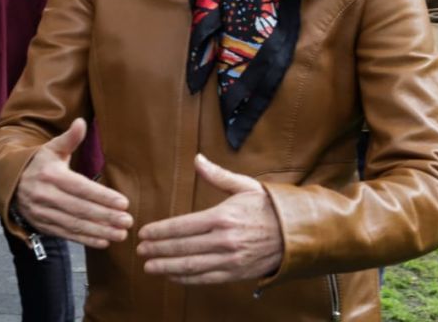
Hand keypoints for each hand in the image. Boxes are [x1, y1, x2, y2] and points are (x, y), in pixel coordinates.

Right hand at [15, 118, 133, 248]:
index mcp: (50, 174)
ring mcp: (43, 213)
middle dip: (106, 216)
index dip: (103, 196)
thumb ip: (70, 138)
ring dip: (99, 231)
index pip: (81, 188)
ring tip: (121, 233)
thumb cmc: (39, 163)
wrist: (11, 183)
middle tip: (128, 221)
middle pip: (80, 208)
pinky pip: (66, 235)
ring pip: (75, 224)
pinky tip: (104, 241)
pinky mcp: (43, 226)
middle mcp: (45, 195)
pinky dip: (86, 240)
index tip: (123, 203)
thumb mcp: (52, 148)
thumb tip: (81, 122)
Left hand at [136, 154, 283, 283]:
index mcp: (222, 217)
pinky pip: (206, 279)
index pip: (182, 226)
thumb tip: (197, 159)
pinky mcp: (237, 274)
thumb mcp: (245, 186)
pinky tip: (173, 276)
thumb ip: (217, 175)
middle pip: (182, 248)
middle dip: (158, 250)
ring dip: (167, 267)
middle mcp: (224, 241)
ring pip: (192, 266)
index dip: (160, 231)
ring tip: (149, 267)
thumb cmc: (269, 207)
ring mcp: (230, 260)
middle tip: (140, 251)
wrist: (298, 234)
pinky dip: (187, 279)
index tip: (144, 233)